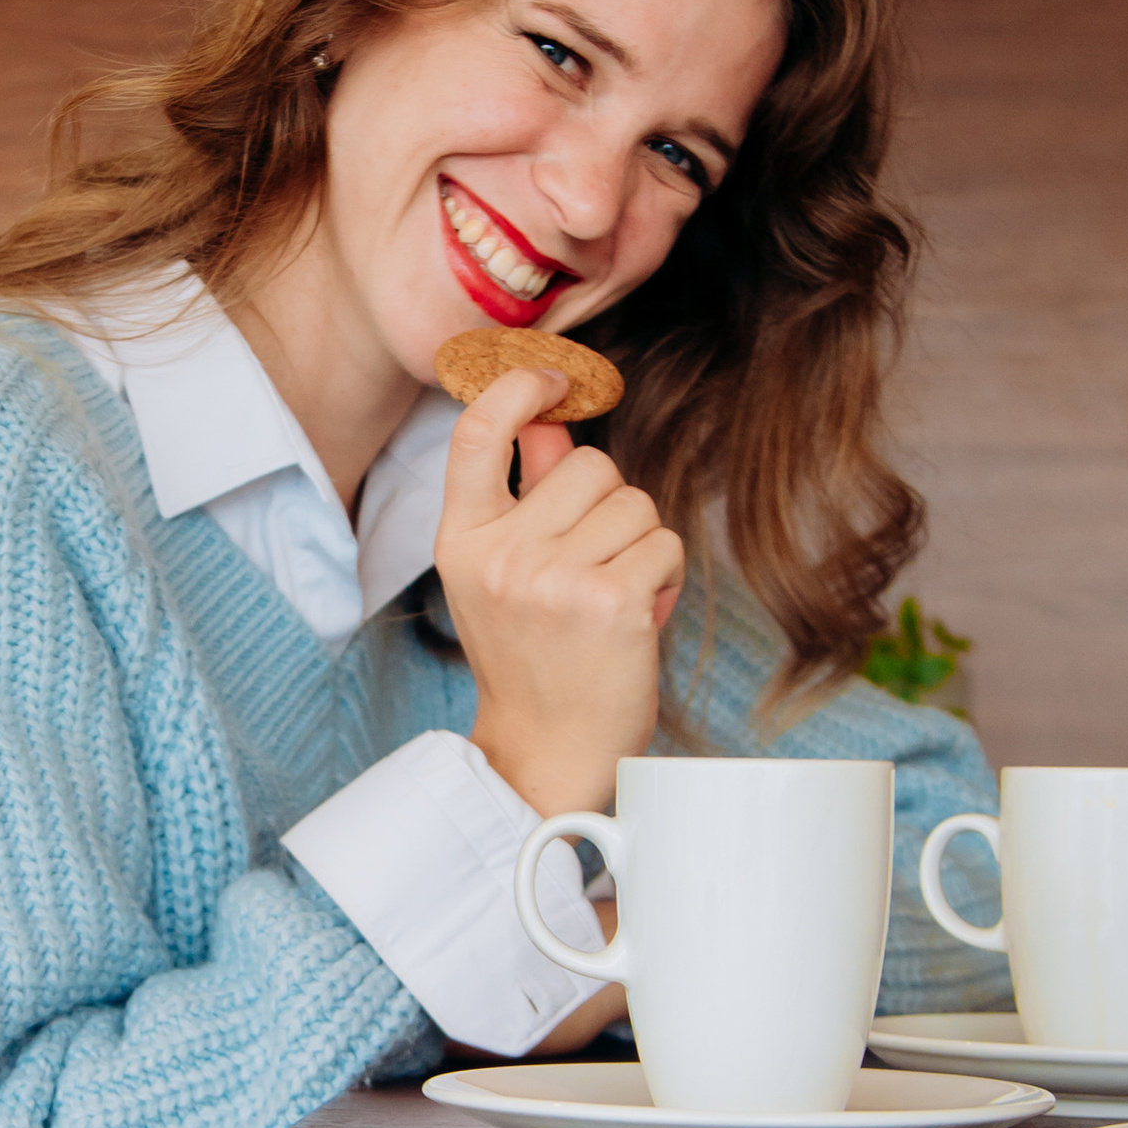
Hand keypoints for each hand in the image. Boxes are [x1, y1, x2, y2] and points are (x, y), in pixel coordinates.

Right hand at [436, 362, 683, 819]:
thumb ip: (526, 495)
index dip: (518, 388)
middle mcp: (501, 556)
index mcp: (462, 542)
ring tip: (614, 595)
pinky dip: (664, 576)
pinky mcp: (611, 602)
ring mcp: (554, 579)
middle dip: (610, 504)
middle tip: (594, 563)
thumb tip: (551, 423)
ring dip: (640, 543)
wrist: (547, 749)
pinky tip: (637, 616)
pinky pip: (665, 544)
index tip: (553, 378)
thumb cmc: (533, 657)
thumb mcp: (505, 574)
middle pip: (589, 463)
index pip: (477, 435)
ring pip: (636, 503)